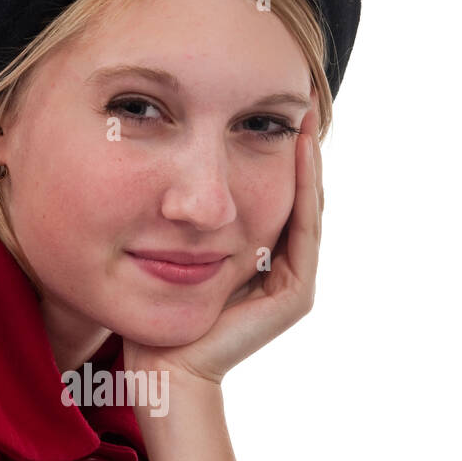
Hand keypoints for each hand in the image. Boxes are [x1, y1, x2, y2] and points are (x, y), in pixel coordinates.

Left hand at [122, 93, 323, 386]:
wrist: (161, 364)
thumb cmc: (153, 311)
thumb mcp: (166, 247)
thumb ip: (180, 218)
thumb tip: (167, 169)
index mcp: (256, 260)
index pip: (273, 195)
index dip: (275, 152)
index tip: (268, 105)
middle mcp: (280, 269)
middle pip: (296, 197)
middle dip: (297, 149)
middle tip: (298, 96)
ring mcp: (292, 282)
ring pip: (307, 207)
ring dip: (308, 159)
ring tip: (304, 111)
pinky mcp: (294, 293)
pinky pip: (305, 229)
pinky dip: (304, 187)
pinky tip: (299, 149)